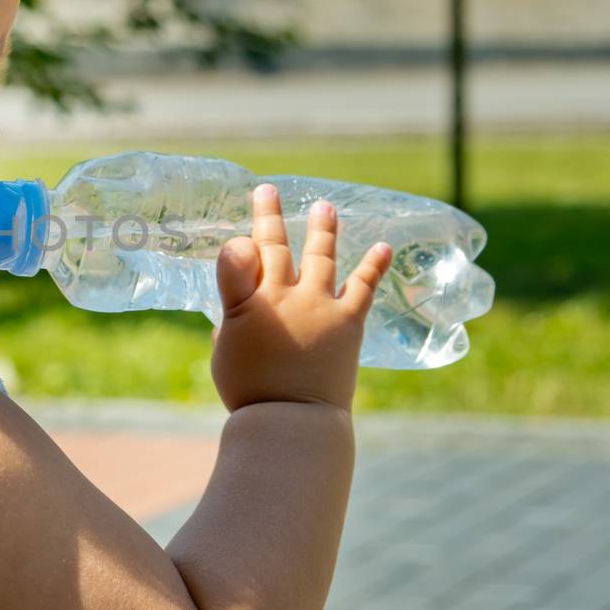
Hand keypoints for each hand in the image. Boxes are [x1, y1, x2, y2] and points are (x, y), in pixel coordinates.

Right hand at [210, 183, 393, 412]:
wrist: (291, 419)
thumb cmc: (250, 388)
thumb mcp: (226, 345)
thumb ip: (232, 307)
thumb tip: (243, 296)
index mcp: (248, 303)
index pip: (242, 256)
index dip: (245, 231)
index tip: (247, 209)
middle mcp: (283, 295)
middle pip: (276, 247)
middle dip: (271, 217)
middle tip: (269, 191)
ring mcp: (318, 306)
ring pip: (320, 257)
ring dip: (323, 230)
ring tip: (325, 208)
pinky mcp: (348, 321)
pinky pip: (362, 286)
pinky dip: (373, 266)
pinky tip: (384, 247)